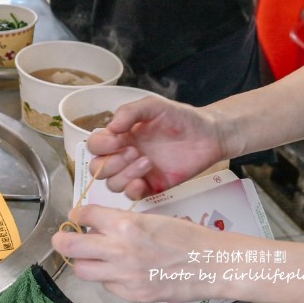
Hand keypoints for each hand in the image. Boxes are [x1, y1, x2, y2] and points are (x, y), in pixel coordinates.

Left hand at [52, 204, 222, 302]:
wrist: (213, 265)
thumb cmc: (188, 238)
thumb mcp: (151, 219)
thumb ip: (121, 223)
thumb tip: (97, 225)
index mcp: (126, 225)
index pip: (84, 215)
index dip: (78, 214)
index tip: (78, 217)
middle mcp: (120, 251)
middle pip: (70, 246)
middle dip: (62, 240)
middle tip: (62, 238)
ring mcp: (125, 276)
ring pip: (83, 270)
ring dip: (82, 261)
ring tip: (91, 257)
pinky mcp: (133, 295)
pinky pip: (108, 286)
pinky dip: (108, 278)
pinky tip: (120, 271)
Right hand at [87, 96, 225, 198]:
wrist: (209, 135)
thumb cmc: (181, 118)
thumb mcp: (153, 106)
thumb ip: (129, 112)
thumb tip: (110, 127)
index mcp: (120, 136)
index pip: (94, 145)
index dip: (101, 146)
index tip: (118, 140)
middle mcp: (124, 155)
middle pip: (97, 168)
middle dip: (112, 162)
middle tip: (135, 151)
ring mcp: (136, 173)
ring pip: (112, 183)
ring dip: (124, 175)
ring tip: (148, 162)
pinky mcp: (151, 187)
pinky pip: (130, 196)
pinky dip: (131, 190)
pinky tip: (143, 182)